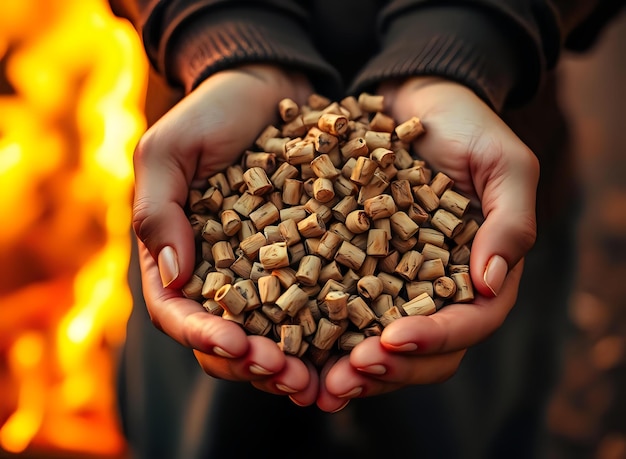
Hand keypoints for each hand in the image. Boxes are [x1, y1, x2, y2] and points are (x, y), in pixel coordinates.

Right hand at [132, 65, 317, 403]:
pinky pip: (316, 305)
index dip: (204, 336)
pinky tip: (351, 347)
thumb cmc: (213, 114)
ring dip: (293, 363)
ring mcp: (265, 274)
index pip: (178, 312)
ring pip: (272, 335)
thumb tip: (172, 275)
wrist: (269, 87)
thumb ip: (158, 209)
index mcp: (177, 256)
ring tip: (318, 381)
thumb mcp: (169, 150)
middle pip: (227, 339)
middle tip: (289, 379)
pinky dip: (327, 333)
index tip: (236, 346)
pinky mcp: (307, 262)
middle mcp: (220, 276)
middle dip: (255, 365)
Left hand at [317, 77, 538, 411]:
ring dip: (351, 367)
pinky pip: (342, 310)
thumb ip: (510, 221)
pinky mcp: (356, 268)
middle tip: (345, 378)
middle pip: (424, 350)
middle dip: (388, 368)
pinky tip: (292, 347)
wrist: (414, 99)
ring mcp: (395, 282)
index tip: (391, 338)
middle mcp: (437, 288)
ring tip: (316, 382)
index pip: (469, 322)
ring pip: (381, 343)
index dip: (434, 338)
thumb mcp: (503, 163)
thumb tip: (489, 284)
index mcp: (478, 273)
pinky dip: (323, 334)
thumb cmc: (465, 125)